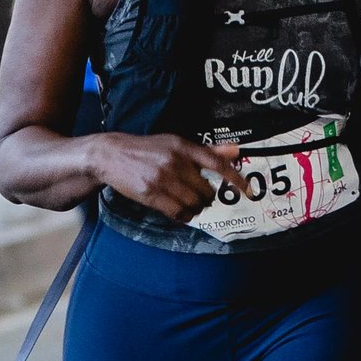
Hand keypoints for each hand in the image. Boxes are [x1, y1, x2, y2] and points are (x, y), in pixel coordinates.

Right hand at [89, 130, 244, 221]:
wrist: (112, 155)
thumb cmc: (147, 149)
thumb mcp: (175, 144)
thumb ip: (206, 150)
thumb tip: (236, 149)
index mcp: (183, 146)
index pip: (217, 163)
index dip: (235, 178)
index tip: (249, 191)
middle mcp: (175, 161)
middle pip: (206, 191)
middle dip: (206, 198)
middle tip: (200, 197)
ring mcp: (163, 178)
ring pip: (194, 204)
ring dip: (195, 208)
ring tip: (188, 204)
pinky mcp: (152, 194)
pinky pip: (178, 213)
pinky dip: (184, 216)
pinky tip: (180, 212)